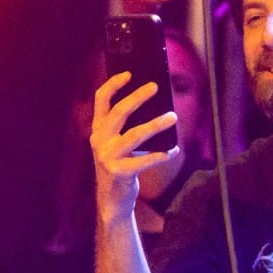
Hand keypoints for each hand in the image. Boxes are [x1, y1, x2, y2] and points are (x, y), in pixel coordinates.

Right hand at [90, 71, 180, 227]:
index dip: (113, 84)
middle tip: (155, 86)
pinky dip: (162, 155)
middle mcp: (100, 141)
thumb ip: (125, 127)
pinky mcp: (120, 172)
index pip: (100, 101)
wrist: (112, 199)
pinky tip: (174, 150)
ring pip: (135, 135)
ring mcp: (108, 157)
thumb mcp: (117, 144)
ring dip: (156, 124)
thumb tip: (153, 105)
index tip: (129, 73)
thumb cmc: (120, 166)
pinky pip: (145, 160)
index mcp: (98, 130)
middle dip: (137, 97)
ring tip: (173, 117)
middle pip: (118, 113)